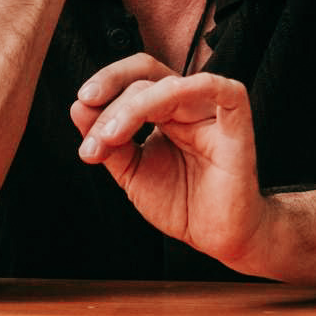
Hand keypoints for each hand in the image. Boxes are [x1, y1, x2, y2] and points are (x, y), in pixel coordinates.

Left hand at [70, 56, 271, 273]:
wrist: (214, 237)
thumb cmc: (180, 203)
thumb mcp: (131, 172)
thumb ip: (108, 142)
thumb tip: (78, 107)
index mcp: (165, 112)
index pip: (136, 77)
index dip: (108, 81)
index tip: (82, 103)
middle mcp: (187, 107)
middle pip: (146, 80)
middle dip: (111, 106)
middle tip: (95, 140)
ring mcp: (212, 115)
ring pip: (171, 86)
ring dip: (131, 108)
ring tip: (110, 139)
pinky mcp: (237, 127)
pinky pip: (225, 91)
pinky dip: (193, 87)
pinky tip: (162, 106)